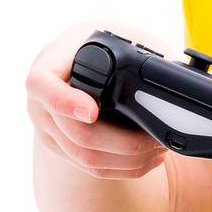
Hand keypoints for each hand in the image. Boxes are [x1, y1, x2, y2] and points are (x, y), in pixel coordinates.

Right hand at [25, 19, 169, 179]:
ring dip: (129, 159)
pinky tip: (147, 161)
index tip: (93, 112)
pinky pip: (90, 168)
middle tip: (157, 139)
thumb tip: (172, 69)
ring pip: (86, 157)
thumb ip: (128, 55)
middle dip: (125, 142)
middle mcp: (39, 101)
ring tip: (159, 150)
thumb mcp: (107, 43)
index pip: (41, 84)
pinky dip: (123, 169)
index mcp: (48, 67)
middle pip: (76, 134)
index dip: (65, 102)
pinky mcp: (61, 148)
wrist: (79, 60)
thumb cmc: (99, 48)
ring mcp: (47, 129)